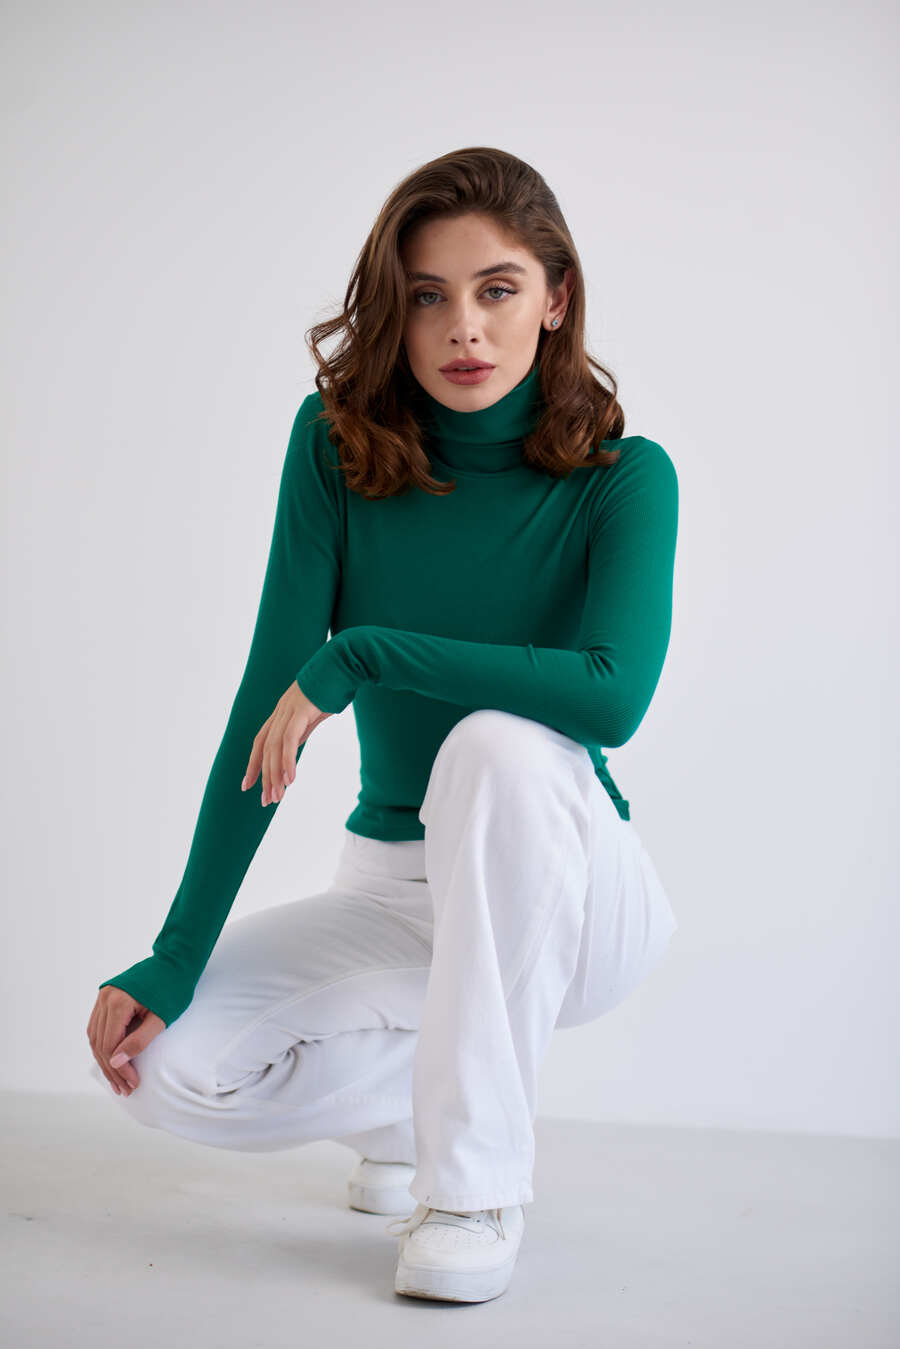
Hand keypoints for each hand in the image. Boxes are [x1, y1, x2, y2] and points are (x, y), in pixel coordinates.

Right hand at [87, 986, 165, 1095]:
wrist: (175, 961)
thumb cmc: (173, 988)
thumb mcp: (160, 1018)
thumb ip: (138, 1041)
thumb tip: (116, 1063)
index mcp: (118, 1002)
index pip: (110, 1045)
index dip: (119, 1068)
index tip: (133, 1083)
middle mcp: (105, 998)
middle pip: (99, 1043)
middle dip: (111, 1069)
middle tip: (124, 1089)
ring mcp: (103, 996)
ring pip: (95, 1036)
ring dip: (105, 1060)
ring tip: (117, 1081)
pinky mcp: (106, 996)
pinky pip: (98, 1026)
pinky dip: (103, 1045)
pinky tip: (112, 1060)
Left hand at [242, 680, 331, 805]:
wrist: (345, 663)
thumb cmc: (333, 687)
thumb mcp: (315, 714)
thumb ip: (302, 729)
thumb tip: (294, 746)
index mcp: (282, 712)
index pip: (261, 742)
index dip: (254, 763)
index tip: (248, 785)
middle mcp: (281, 711)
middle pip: (265, 748)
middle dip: (264, 776)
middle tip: (267, 800)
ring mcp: (289, 709)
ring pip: (274, 747)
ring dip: (275, 774)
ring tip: (277, 796)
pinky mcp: (301, 709)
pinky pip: (290, 740)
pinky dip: (288, 761)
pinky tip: (290, 779)